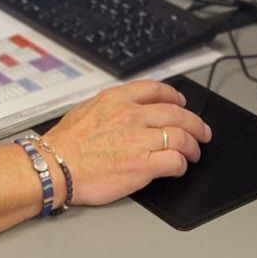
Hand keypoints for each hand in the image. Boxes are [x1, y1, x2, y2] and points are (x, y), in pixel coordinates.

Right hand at [42, 80, 211, 206]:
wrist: (55, 167)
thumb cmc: (64, 144)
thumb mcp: (84, 110)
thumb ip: (108, 106)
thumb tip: (121, 108)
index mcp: (117, 99)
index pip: (156, 90)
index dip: (175, 96)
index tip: (181, 102)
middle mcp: (131, 115)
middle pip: (177, 113)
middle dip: (195, 123)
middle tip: (201, 131)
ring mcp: (139, 140)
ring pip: (182, 136)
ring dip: (193, 145)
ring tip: (194, 153)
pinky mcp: (143, 165)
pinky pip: (175, 161)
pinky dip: (181, 164)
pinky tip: (178, 168)